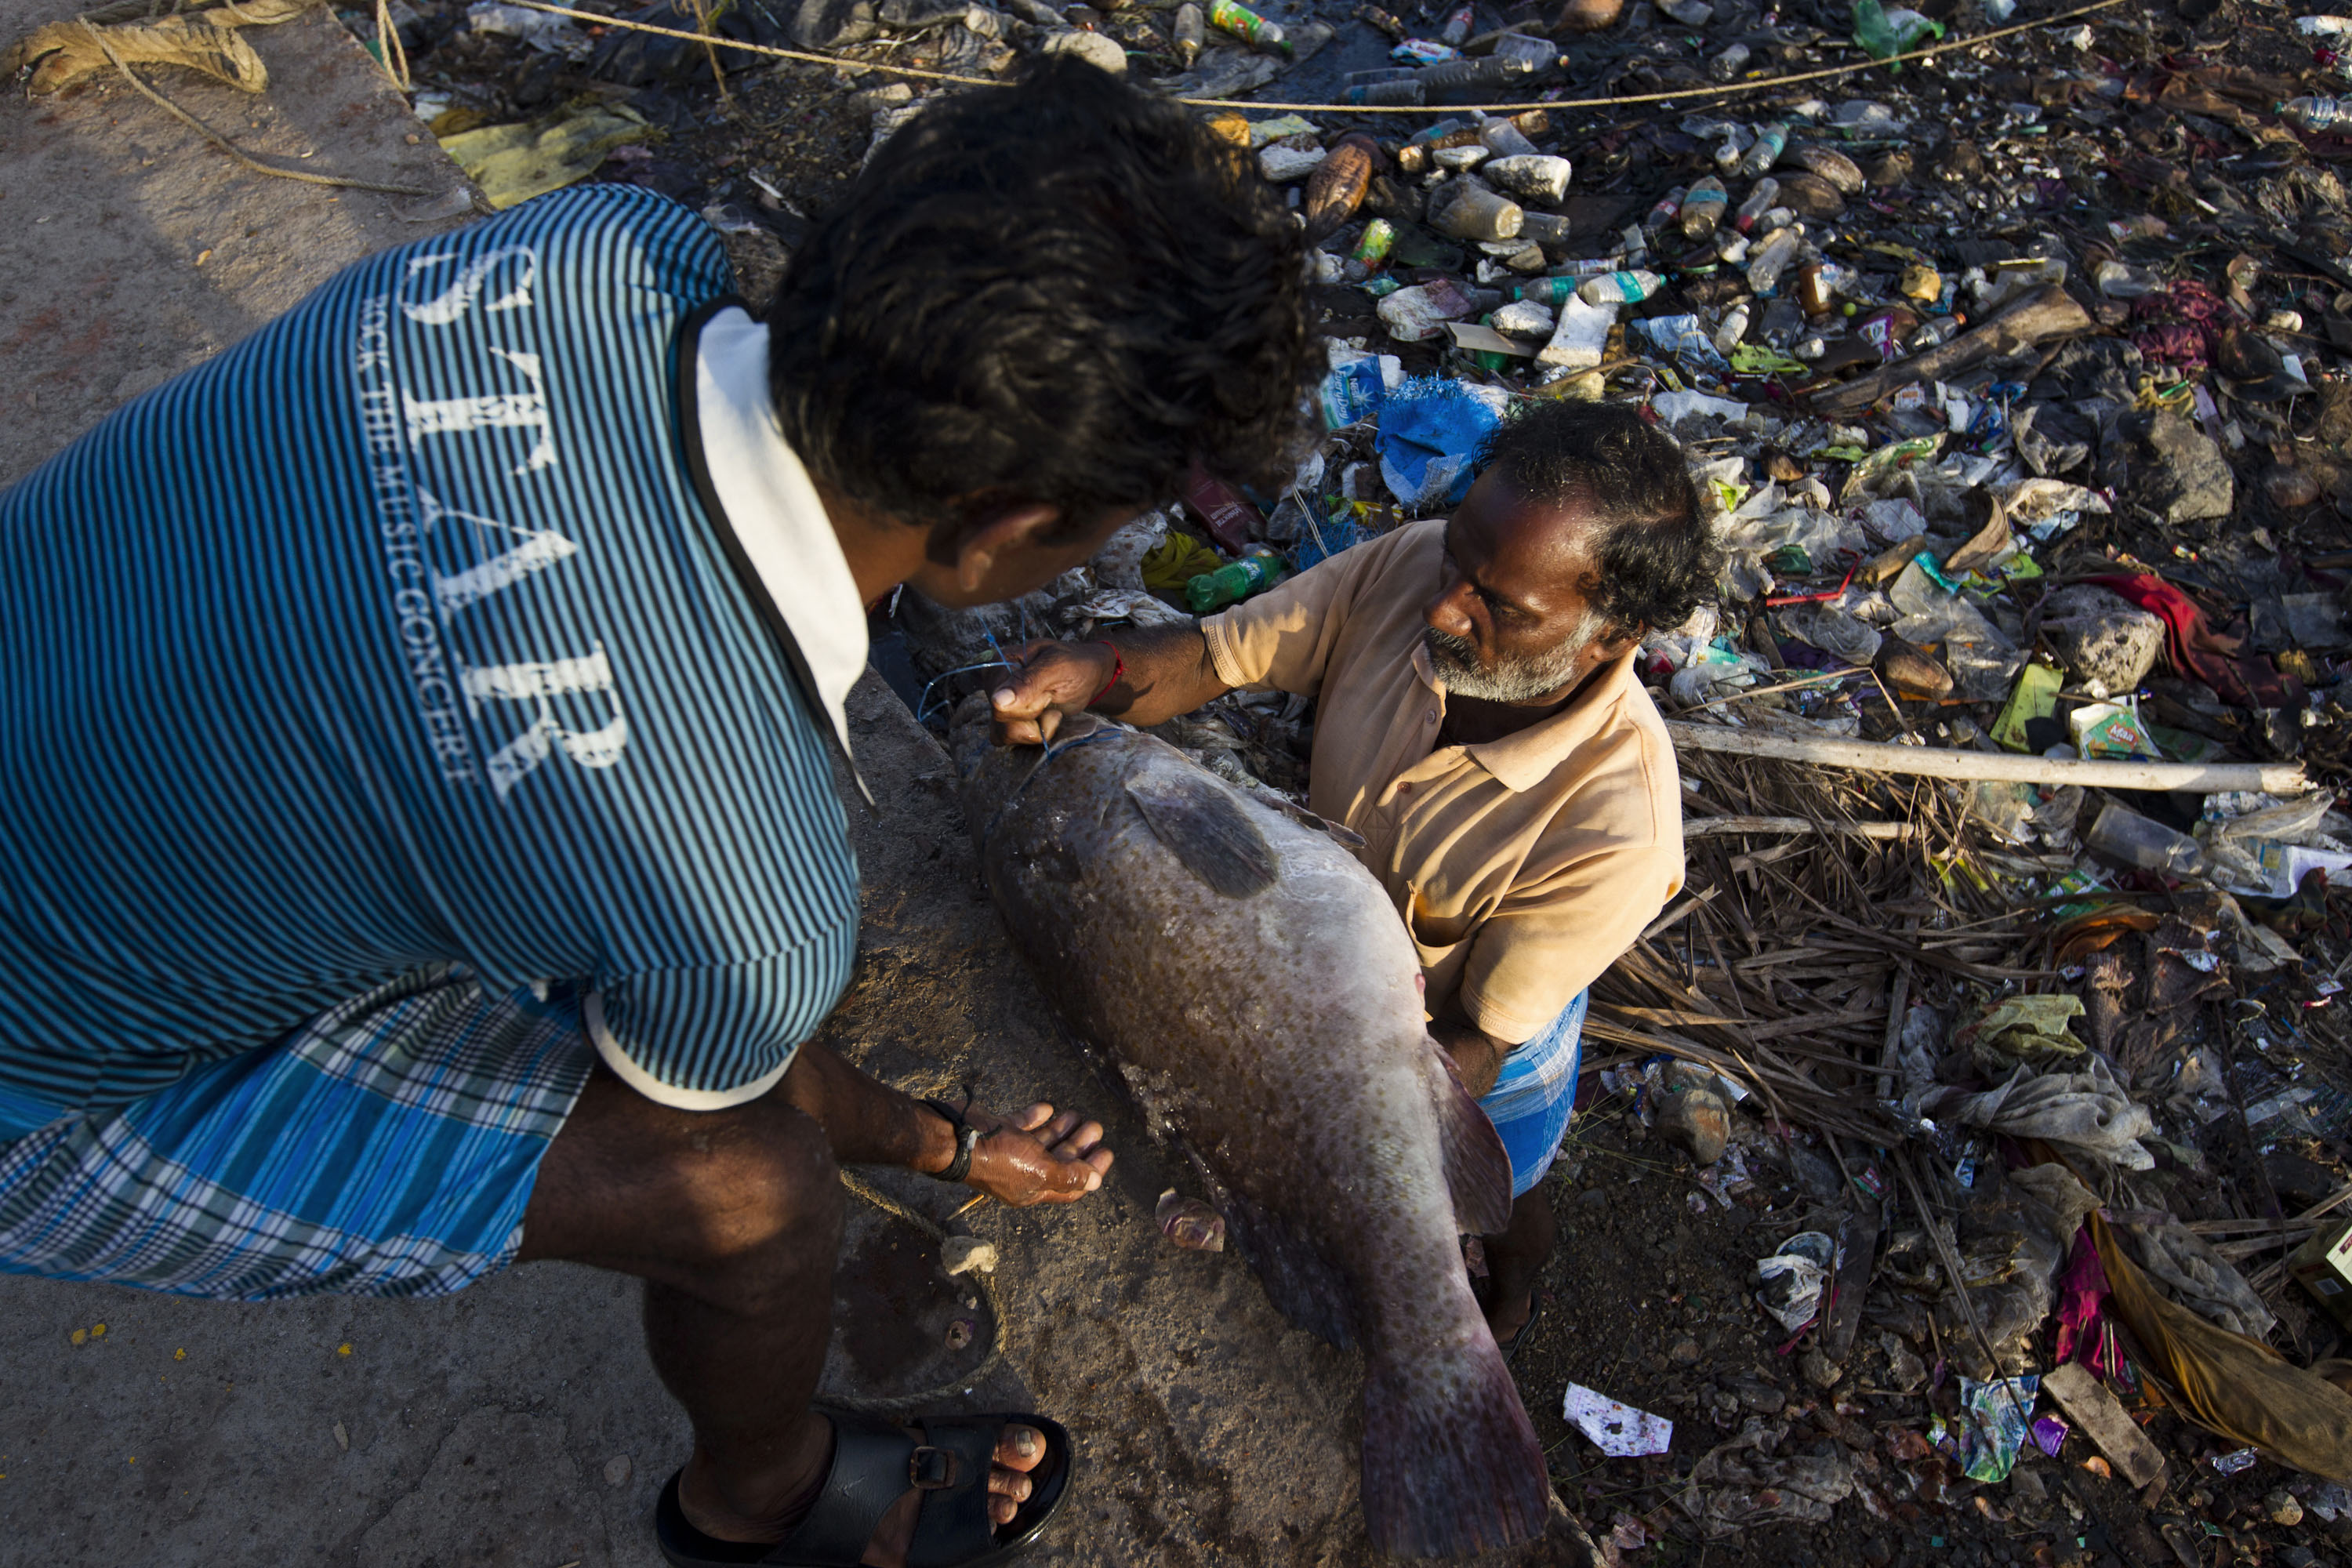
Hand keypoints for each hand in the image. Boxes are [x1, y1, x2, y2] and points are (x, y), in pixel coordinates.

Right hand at [959, 1101, 1112, 1206]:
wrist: (954, 1138)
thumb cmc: (998, 1157)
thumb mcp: (1040, 1170)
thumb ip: (1068, 1175)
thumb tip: (1094, 1182)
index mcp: (1032, 1189)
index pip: (1069, 1187)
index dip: (1090, 1172)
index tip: (1106, 1152)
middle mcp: (1021, 1173)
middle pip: (1058, 1161)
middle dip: (1078, 1146)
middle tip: (1095, 1127)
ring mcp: (1008, 1152)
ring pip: (1041, 1143)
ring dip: (1060, 1129)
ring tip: (1076, 1114)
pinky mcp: (997, 1132)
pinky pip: (1021, 1125)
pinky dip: (1036, 1117)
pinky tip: (1048, 1107)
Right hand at [989, 640, 1116, 746]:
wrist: (1089, 677)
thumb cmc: (1076, 665)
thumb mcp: (1057, 667)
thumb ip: (1027, 682)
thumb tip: (997, 702)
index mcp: (999, 663)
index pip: (997, 702)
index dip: (1027, 706)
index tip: (1048, 693)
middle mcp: (994, 684)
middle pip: (1001, 719)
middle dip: (1034, 715)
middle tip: (1051, 697)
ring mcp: (1001, 705)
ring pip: (1003, 734)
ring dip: (1035, 727)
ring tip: (1051, 708)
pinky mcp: (1011, 721)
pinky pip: (1011, 740)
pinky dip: (1034, 734)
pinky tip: (1047, 719)